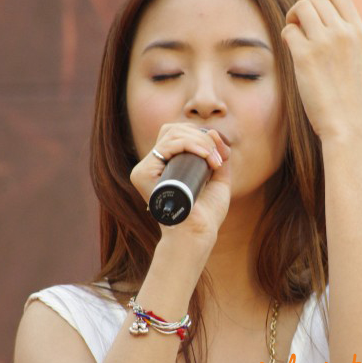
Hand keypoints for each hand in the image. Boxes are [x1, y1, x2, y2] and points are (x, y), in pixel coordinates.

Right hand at [130, 124, 231, 241]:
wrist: (198, 233)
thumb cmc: (207, 213)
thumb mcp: (218, 179)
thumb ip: (219, 157)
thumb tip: (213, 132)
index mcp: (166, 165)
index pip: (177, 133)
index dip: (198, 135)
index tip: (218, 153)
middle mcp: (153, 165)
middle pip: (173, 130)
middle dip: (201, 137)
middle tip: (218, 157)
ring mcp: (146, 168)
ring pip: (172, 135)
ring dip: (199, 142)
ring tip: (214, 161)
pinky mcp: (142, 174)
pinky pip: (166, 146)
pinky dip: (189, 145)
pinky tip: (204, 155)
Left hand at [281, 0, 361, 141]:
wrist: (348, 125)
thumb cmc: (350, 99)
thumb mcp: (357, 61)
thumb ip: (345, 37)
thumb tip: (319, 17)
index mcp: (360, 33)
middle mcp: (345, 33)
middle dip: (302, 7)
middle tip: (296, 24)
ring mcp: (326, 43)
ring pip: (301, 9)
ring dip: (291, 18)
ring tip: (293, 36)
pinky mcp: (306, 56)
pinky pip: (289, 30)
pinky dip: (286, 36)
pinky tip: (291, 51)